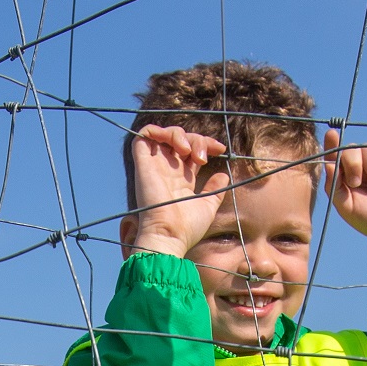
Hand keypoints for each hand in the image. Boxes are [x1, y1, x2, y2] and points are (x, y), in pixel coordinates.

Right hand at [125, 124, 231, 256]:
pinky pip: (143, 136)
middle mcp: (167, 170)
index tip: (221, 150)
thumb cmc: (187, 227)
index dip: (206, 144)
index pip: (191, 150)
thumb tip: (224, 174)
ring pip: (163, 134)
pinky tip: (174, 143)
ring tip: (188, 151)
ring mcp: (155, 166)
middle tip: (203, 156)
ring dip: (179, 134)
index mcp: (181, 179)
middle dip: (197, 139)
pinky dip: (158, 130)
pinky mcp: (143, 164)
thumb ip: (214, 189)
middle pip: (181, 139)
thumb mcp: (208, 206)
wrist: (169, 235)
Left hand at [323, 129, 366, 259]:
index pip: (334, 155)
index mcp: (342, 176)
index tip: (332, 134)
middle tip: (358, 184)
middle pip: (351, 148)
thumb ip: (335, 187)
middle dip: (355, 165)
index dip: (332, 143)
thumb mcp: (347, 208)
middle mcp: (357, 165)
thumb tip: (328, 165)